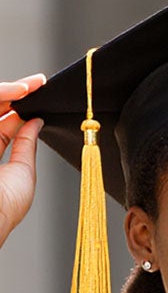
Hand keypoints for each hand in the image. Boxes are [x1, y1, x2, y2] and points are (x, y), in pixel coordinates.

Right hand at [0, 76, 45, 249]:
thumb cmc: (4, 208)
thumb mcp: (22, 173)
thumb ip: (26, 145)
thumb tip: (36, 122)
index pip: (1, 124)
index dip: (18, 107)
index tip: (38, 93)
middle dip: (14, 93)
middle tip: (37, 83)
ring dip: (6, 92)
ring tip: (28, 86)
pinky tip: (15, 93)